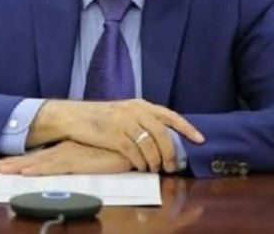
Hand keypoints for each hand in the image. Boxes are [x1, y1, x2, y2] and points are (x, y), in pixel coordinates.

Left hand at [0, 140, 130, 174]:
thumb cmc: (116, 149)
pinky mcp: (77, 161)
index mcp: (65, 149)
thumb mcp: (95, 154)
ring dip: (16, 167)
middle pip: (31, 159)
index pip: (37, 156)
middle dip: (10, 164)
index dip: (17, 161)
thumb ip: (84, 157)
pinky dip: (37, 169)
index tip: (1, 165)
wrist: (132, 140)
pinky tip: (25, 172)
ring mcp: (68, 155)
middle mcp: (63, 150)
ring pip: (37, 163)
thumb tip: (76, 162)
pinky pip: (53, 167)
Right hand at [26, 99, 203, 172]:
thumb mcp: (123, 112)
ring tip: (155, 169)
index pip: (170, 115)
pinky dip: (141, 163)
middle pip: (162, 134)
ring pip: (150, 146)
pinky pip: (135, 153)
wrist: (73, 116)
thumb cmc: (99, 117)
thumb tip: (162, 136)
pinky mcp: (114, 136)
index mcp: (140, 104)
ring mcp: (124, 122)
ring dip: (155, 161)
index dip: (187, 128)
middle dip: (170, 153)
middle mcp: (135, 111)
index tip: (200, 140)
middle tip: (172, 166)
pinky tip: (140, 168)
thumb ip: (142, 120)